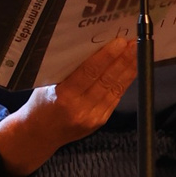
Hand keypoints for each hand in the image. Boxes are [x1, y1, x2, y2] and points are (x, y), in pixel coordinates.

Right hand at [0, 34, 137, 176]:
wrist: (40, 133)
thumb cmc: (41, 105)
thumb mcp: (46, 84)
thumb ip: (68, 71)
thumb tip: (92, 49)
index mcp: (62, 96)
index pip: (89, 72)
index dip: (107, 56)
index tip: (119, 43)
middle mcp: (79, 108)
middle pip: (106, 80)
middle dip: (123, 60)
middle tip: (133, 44)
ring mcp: (91, 117)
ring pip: (115, 89)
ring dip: (127, 70)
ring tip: (136, 54)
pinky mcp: (99, 121)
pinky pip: (115, 98)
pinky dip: (123, 83)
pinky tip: (129, 71)